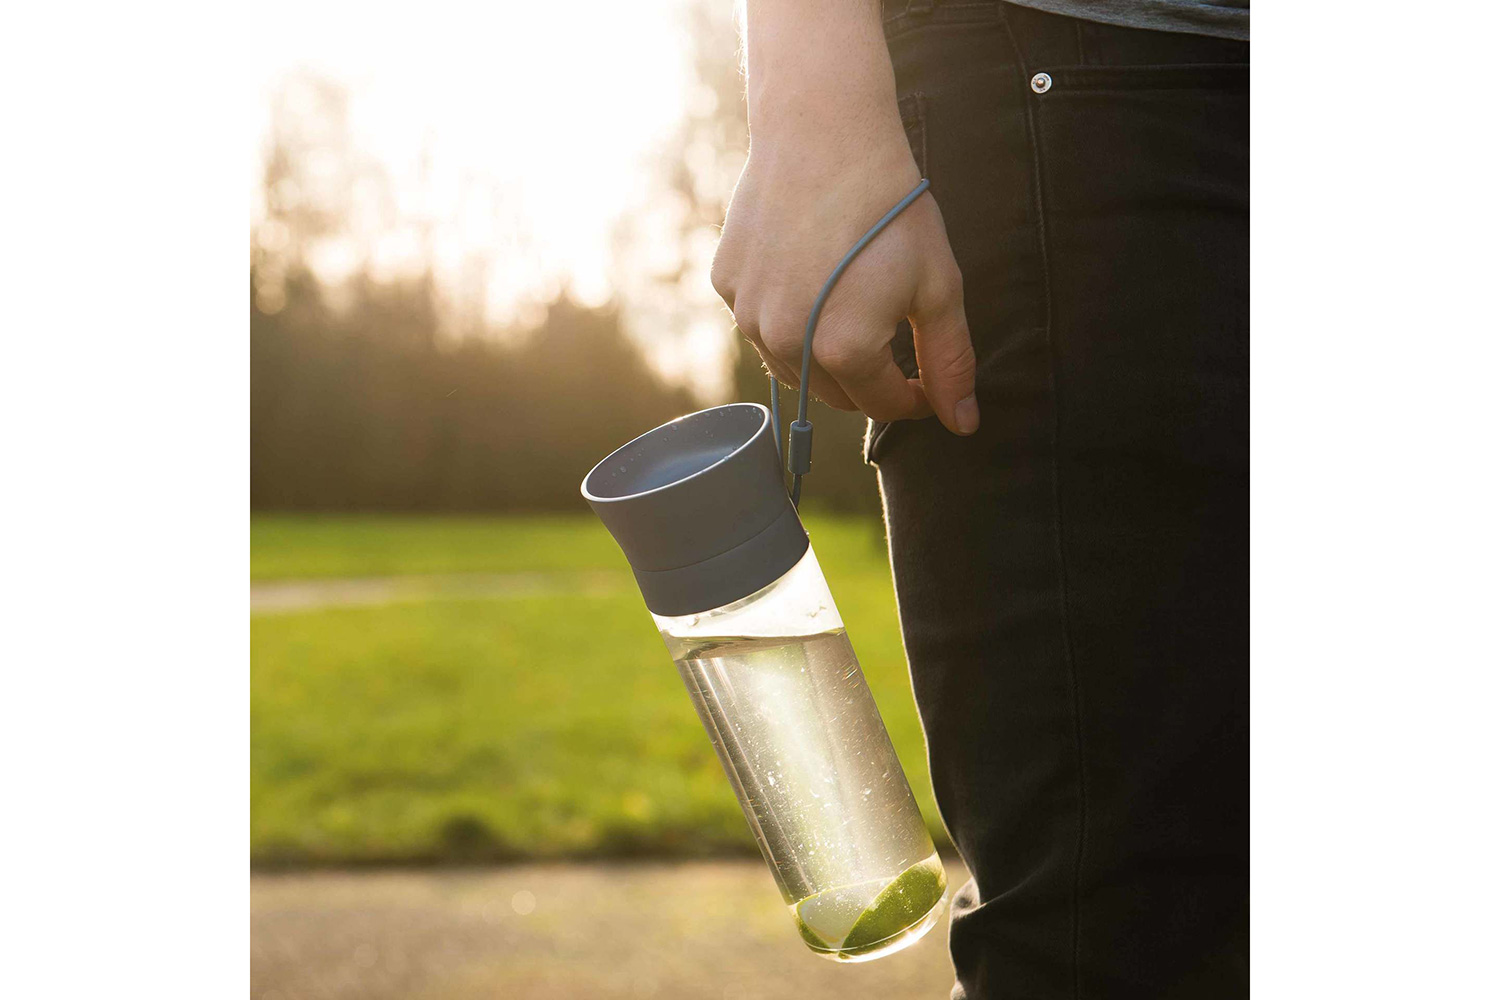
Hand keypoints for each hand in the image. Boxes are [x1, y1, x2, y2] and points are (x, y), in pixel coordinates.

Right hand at [710, 0, 977, 434]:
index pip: (883, 406)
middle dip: (870, 381)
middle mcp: (785, 342)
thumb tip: (963, 423)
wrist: (824, 131)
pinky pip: (760, 324)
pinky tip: (811, 277)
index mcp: (843, 349)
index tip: (928, 380)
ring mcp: (748, 314)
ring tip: (851, 306)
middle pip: (835, 395)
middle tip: (892, 338)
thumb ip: (950, 361)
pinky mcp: (726, 284)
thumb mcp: (938, 285)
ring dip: (824, 356)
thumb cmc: (889, 206)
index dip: (916, 398)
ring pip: (792, 366)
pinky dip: (787, 319)